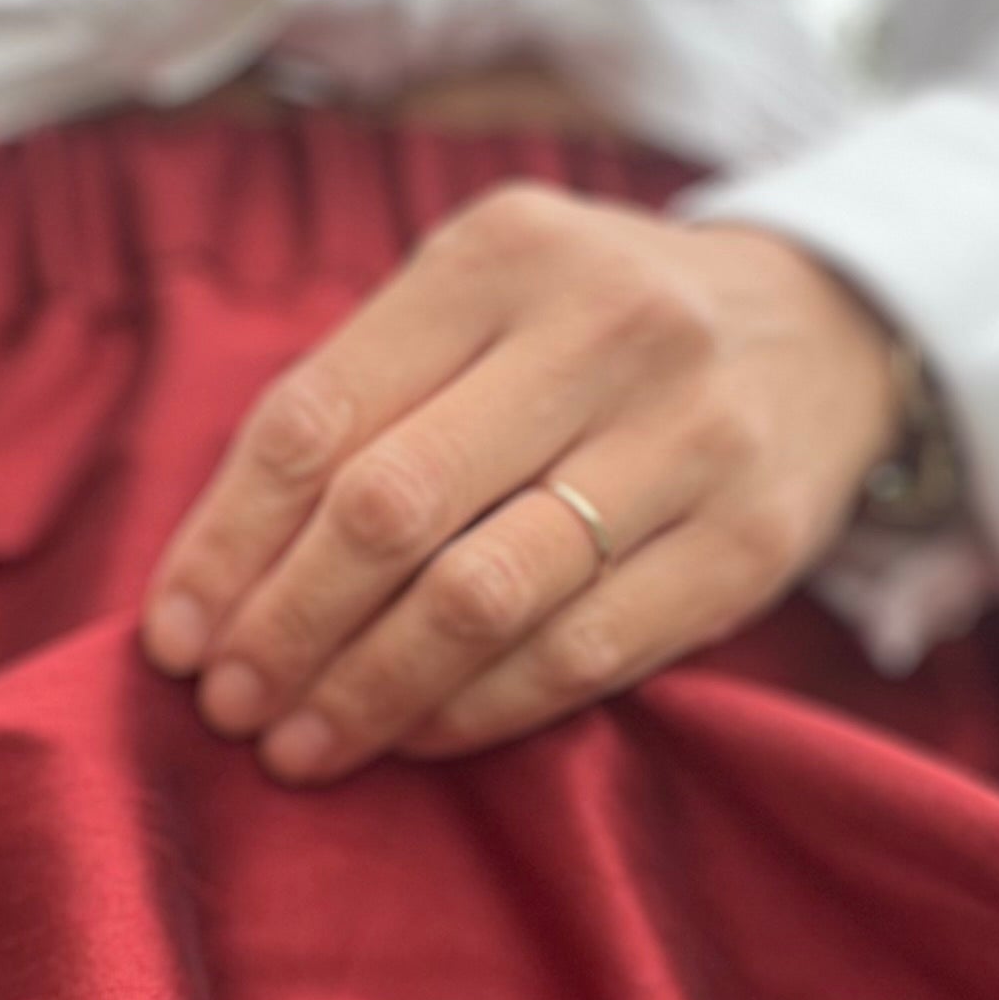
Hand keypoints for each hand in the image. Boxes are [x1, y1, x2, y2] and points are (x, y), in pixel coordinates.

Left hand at [139, 187, 903, 781]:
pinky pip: (578, 657)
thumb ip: (361, 396)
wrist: (825, 323)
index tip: (173, 637)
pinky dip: (474, 712)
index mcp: (501, 254)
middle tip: (228, 707)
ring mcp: (689, 438)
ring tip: (298, 745)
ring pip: (480, 598)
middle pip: (388, 511)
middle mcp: (604, 329)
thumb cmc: (589, 330)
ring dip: (367, 691)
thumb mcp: (480, 299)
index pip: (317, 417)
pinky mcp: (748, 545)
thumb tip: (212, 573)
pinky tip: (412, 737)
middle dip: (284, 629)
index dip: (225, 544)